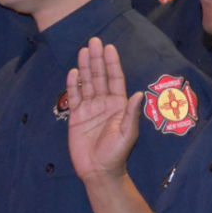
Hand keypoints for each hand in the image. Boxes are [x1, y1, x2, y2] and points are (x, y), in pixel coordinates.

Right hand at [67, 38, 142, 182]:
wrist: (98, 171)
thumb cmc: (116, 153)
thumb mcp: (128, 134)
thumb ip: (131, 114)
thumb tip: (138, 94)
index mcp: (118, 104)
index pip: (115, 79)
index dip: (112, 63)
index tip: (109, 48)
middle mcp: (104, 102)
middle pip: (100, 76)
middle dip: (97, 59)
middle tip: (94, 41)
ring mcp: (89, 108)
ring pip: (87, 83)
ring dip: (85, 67)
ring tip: (83, 50)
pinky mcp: (76, 117)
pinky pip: (74, 97)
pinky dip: (73, 85)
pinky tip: (73, 72)